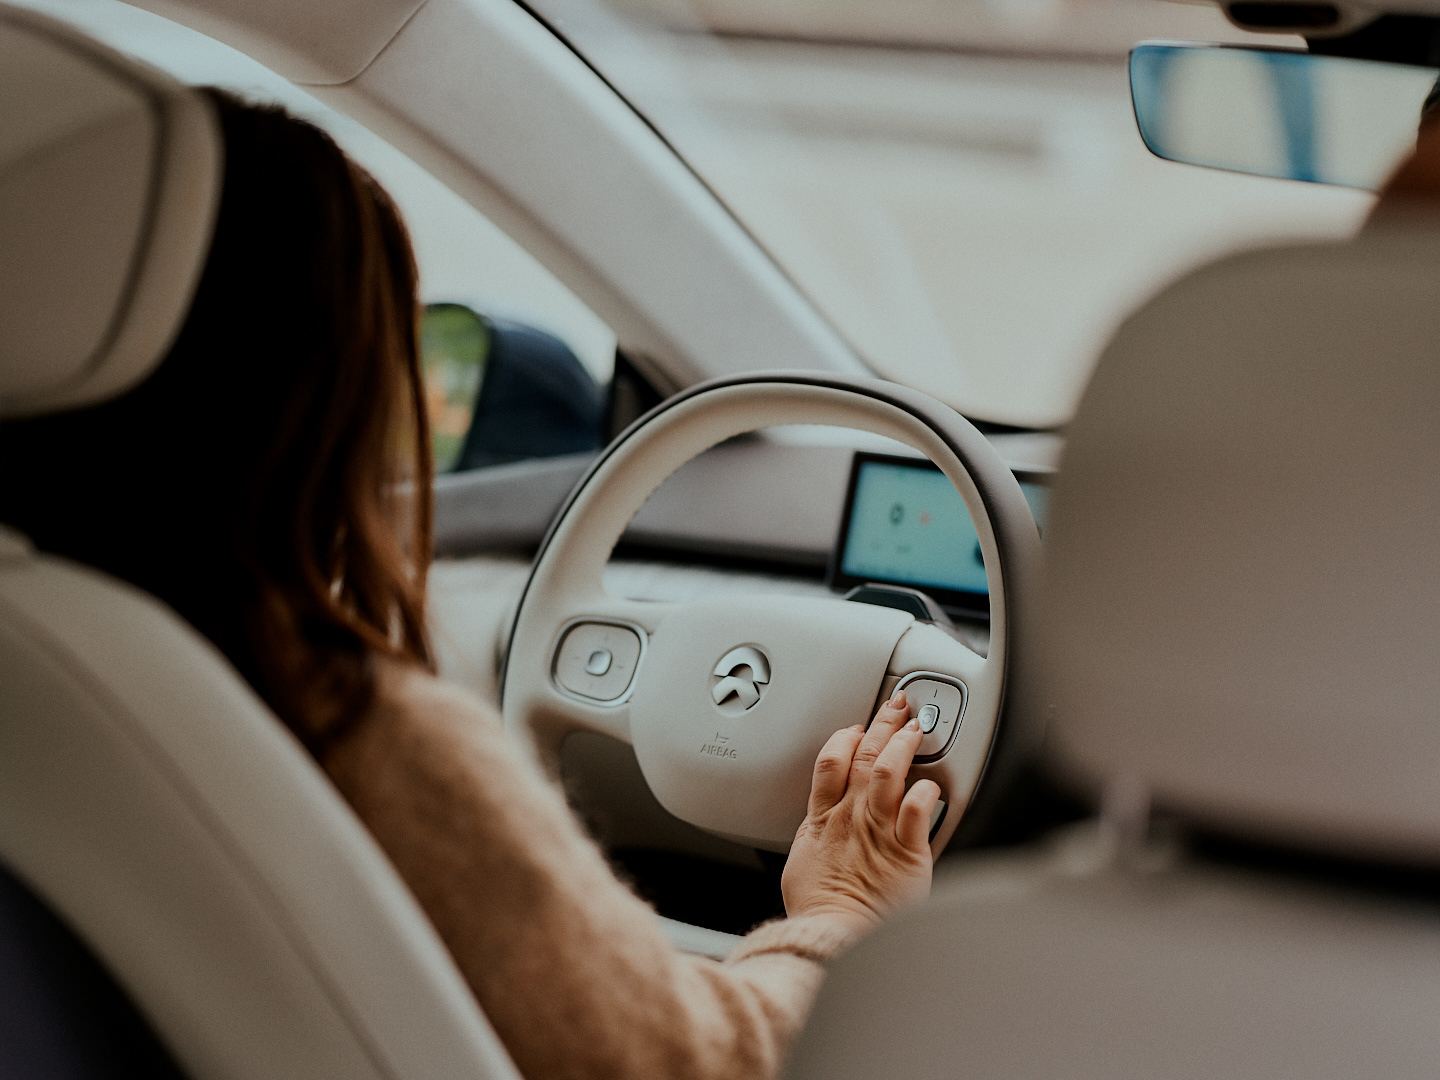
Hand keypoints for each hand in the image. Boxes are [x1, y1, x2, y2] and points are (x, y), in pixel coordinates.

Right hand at [781, 690, 940, 934]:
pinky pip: (918, 807)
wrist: (835, 936)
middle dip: (883, 722)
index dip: (845, 736)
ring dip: (903, 743)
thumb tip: (819, 829)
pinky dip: (926, 790)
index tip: (857, 727)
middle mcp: (851, 815)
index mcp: (823, 818)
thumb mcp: (801, 863)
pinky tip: (933, 783)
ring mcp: (879, 829)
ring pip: (890, 769)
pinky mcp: (907, 849)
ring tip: (916, 728)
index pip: (831, 759)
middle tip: (898, 704)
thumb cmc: (819, 910)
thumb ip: (815, 837)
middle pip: (864, 753)